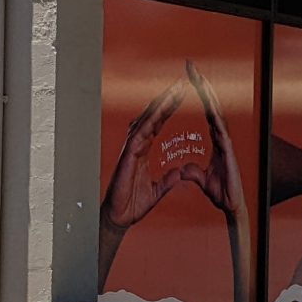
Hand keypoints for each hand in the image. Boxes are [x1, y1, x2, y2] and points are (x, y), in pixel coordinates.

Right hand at [103, 80, 192, 229]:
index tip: (181, 96)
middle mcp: (135, 145)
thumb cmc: (133, 204)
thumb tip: (180, 173)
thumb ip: (168, 180)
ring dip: (161, 103)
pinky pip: (141, 132)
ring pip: (147, 119)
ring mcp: (130, 148)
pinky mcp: (128, 154)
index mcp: (142, 151)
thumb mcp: (157, 191)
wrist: (119, 217)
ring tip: (176, 89)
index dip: (169, 109)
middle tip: (181, 83)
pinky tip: (161, 108)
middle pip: (153, 116)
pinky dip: (151, 119)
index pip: (157, 124)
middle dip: (166, 99)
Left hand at [182, 62, 245, 222]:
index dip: (200, 97)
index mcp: (217, 141)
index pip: (207, 114)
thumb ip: (193, 172)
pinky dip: (213, 112)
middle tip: (190, 67)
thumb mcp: (201, 180)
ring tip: (197, 75)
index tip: (190, 82)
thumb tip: (184, 169)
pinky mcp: (227, 149)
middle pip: (211, 106)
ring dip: (207, 92)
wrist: (232, 206)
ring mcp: (226, 141)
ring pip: (215, 111)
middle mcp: (222, 137)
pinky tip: (207, 100)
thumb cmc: (222, 194)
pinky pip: (219, 126)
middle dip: (201, 85)